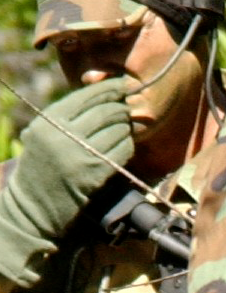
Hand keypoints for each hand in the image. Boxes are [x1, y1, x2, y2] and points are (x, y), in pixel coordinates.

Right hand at [0, 77, 133, 285]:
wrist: (31, 207)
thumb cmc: (41, 164)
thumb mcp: (44, 133)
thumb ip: (68, 113)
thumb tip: (104, 88)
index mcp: (49, 120)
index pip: (88, 95)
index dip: (110, 88)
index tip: (123, 85)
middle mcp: (63, 134)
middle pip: (108, 110)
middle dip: (122, 107)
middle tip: (127, 108)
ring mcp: (81, 153)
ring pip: (119, 128)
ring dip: (126, 127)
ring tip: (122, 128)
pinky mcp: (96, 171)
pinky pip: (124, 148)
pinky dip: (127, 145)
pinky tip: (121, 146)